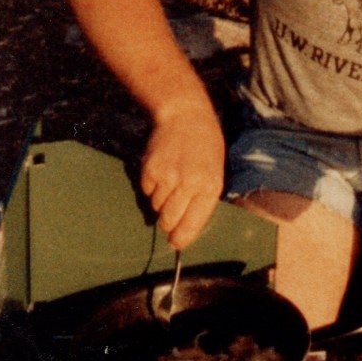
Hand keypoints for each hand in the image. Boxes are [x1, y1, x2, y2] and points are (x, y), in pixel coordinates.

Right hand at [140, 106, 225, 249]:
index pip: (192, 224)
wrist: (186, 116)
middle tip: (169, 212)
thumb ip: (202, 199)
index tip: (174, 243)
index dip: (181, 238)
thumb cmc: (205, 147)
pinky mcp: (150, 170)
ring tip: (170, 180)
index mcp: (209, 188)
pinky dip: (151, 186)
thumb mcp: (215, 172)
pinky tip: (161, 170)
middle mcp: (189, 185)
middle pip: (169, 221)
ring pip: (156, 206)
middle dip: (167, 221)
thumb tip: (184, 227)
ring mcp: (168, 177)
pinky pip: (147, 191)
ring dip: (160, 200)